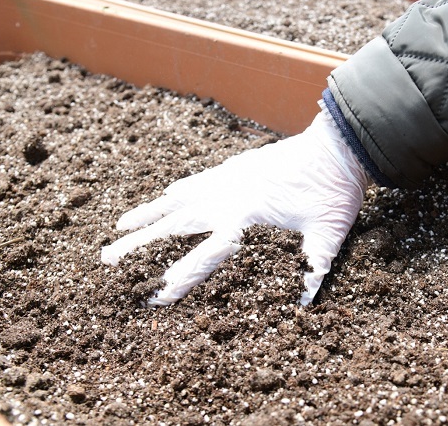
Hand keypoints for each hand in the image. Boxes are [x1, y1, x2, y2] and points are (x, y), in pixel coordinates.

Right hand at [101, 108, 369, 305]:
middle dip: (139, 244)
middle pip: (174, 223)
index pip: (205, 253)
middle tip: (107, 258)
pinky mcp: (236, 166)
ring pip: (178, 199)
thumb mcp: (328, 235)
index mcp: (246, 214)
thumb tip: (306, 303)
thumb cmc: (335, 190)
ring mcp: (229, 177)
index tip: (157, 296)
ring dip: (148, 214)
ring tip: (120, 226)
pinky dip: (176, 192)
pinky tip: (165, 195)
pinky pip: (196, 181)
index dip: (181, 278)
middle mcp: (228, 194)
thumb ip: (313, 268)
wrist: (340, 144)